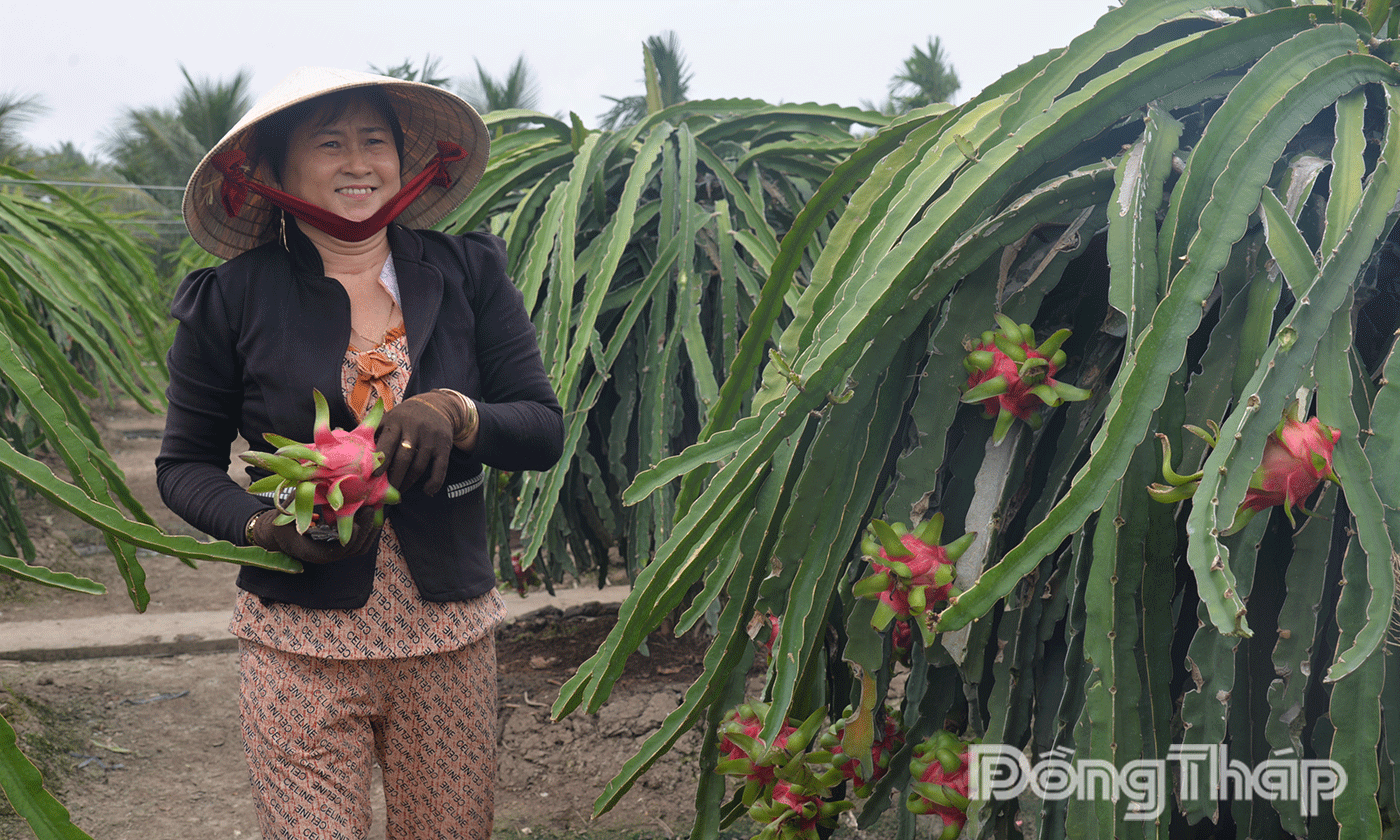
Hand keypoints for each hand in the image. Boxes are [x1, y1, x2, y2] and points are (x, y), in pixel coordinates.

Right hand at [248, 506, 379, 563]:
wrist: (281, 535)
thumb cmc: (282, 523)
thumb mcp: (286, 511)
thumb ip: (300, 499)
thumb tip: (313, 478)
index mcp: (311, 551)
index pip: (338, 550)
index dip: (351, 535)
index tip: (357, 518)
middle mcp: (326, 555)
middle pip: (354, 548)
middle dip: (365, 528)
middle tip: (371, 508)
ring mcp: (335, 553)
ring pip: (360, 547)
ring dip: (369, 529)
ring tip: (374, 508)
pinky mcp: (340, 548)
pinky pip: (360, 543)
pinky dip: (368, 529)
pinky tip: (371, 513)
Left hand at [375, 390, 475, 494]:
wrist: (438, 405)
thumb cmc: (406, 416)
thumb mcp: (390, 417)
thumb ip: (374, 430)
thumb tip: (351, 446)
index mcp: (397, 422)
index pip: (388, 442)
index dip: (382, 460)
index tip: (375, 475)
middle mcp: (414, 429)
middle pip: (404, 458)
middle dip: (394, 477)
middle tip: (387, 492)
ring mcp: (431, 439)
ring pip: (419, 466)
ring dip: (409, 482)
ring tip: (399, 492)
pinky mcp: (444, 446)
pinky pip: (440, 468)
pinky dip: (434, 482)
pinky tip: (427, 491)